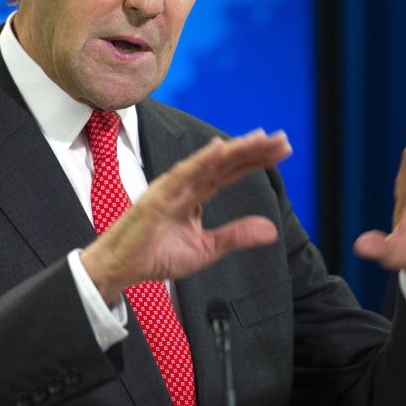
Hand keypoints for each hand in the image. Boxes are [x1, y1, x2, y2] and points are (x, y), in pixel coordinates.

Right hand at [81, 130, 291, 304]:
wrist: (123, 268)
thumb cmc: (156, 255)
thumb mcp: (207, 249)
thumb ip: (236, 236)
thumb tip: (272, 230)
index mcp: (197, 194)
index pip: (232, 172)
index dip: (256, 160)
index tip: (282, 150)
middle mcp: (187, 185)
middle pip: (225, 161)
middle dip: (253, 149)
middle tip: (281, 138)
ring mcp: (173, 187)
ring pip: (208, 163)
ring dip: (234, 149)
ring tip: (259, 138)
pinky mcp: (158, 195)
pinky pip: (182, 175)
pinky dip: (200, 160)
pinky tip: (219, 149)